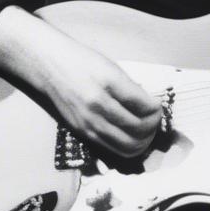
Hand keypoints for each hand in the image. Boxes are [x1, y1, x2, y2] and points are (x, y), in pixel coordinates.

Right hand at [37, 36, 162, 157]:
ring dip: (143, 141)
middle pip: (138, 128)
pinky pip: (111, 148)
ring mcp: (90, 122)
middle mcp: (98, 105)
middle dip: (153, 127)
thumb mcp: (112, 68)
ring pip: (127, 145)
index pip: (143, 105)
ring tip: (146, 132)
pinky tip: (130, 137)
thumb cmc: (84, 62)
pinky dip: (127, 146)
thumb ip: (130, 88)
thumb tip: (148, 106)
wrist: (52, 68)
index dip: (156, 109)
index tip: (157, 105)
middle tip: (155, 120)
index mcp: (109, 83)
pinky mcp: (83, 133)